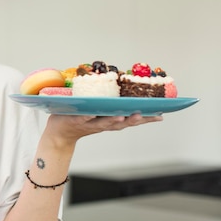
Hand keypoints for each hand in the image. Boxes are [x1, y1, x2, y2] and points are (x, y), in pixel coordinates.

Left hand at [43, 113, 162, 148]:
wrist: (59, 133)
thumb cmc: (79, 118)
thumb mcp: (98, 113)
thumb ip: (110, 104)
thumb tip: (123, 87)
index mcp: (110, 121)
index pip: (131, 120)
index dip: (145, 118)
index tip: (161, 115)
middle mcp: (102, 124)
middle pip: (122, 123)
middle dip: (134, 120)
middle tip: (146, 115)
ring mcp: (89, 124)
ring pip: (104, 123)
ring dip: (114, 120)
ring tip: (124, 116)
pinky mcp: (75, 121)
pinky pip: (83, 118)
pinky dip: (89, 117)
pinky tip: (92, 113)